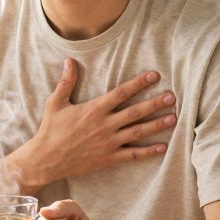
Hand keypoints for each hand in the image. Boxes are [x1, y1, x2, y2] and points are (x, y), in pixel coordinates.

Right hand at [17, 58, 175, 186]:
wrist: (46, 159)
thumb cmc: (50, 130)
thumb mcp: (55, 103)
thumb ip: (66, 82)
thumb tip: (69, 60)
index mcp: (94, 109)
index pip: (121, 93)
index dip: (139, 83)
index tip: (154, 76)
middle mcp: (104, 125)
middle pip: (135, 112)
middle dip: (155, 103)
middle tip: (172, 97)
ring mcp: (108, 143)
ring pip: (138, 132)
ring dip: (157, 125)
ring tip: (174, 118)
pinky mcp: (108, 158)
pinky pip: (132, 154)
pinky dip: (148, 151)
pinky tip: (162, 147)